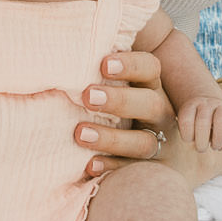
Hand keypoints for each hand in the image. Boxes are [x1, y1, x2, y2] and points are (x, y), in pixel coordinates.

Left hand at [74, 50, 170, 177]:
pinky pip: (135, 172)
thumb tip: (60, 48)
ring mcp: (161, 145)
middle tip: (87, 96)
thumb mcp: (124, 88)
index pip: (150, 68)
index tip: (103, 64)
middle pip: (150, 104)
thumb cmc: (124, 110)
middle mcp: (160, 114)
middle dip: (119, 100)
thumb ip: (102, 75)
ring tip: (80, 133)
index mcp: (152, 87)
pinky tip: (90, 165)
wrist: (161, 158)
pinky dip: (112, 167)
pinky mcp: (154, 172)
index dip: (130, 65)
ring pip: (143, 142)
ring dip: (111, 138)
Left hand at [175, 94, 221, 154]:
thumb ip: (184, 132)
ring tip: (214, 147)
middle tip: (200, 149)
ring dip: (217, 140)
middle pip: (203, 121)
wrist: (209, 105)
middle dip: (201, 141)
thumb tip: (190, 147)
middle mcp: (207, 103)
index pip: (186, 120)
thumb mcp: (185, 122)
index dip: (187, 135)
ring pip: (221, 123)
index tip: (189, 140)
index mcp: (191, 105)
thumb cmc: (194, 121)